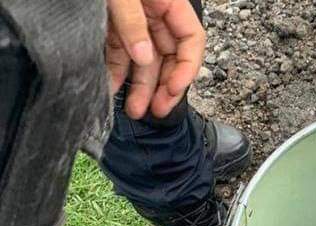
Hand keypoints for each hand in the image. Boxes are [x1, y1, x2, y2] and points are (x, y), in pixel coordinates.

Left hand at [106, 0, 205, 118]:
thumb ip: (132, 21)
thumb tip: (144, 58)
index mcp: (168, 2)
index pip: (191, 41)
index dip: (187, 68)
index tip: (173, 90)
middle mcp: (154, 14)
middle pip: (168, 56)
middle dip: (163, 86)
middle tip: (154, 110)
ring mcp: (133, 21)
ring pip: (144, 60)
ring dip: (141, 87)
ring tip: (133, 111)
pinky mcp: (111, 25)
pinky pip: (119, 53)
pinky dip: (117, 72)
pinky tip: (112, 89)